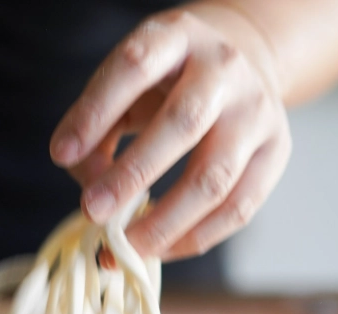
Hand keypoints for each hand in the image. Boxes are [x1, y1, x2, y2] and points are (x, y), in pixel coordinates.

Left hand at [49, 6, 290, 260]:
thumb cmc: (164, 82)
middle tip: (92, 212)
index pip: (135, 67)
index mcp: (177, 39)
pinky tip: (157, 250)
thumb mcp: (122, 86)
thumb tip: (89, 187)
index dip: (96, 112)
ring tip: (124, 245)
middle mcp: (224, 69)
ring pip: (215, 177)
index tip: (62, 154)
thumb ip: (93, 128)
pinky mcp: (276, 151)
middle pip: (183, 124)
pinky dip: (193, 238)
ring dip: (164, 222)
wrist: (241, 59)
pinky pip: (238, 207)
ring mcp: (257, 111)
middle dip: (131, 176)